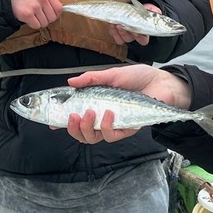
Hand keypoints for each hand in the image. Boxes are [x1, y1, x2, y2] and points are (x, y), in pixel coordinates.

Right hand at [11, 0, 61, 28]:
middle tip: (38, 16)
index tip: (49, 15)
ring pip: (44, 23)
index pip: (59, 8)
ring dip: (38, 22)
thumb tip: (59, 12)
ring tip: (32, 15)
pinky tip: (28, 18)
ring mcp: (34, 6)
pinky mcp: (27, 14)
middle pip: (52, 18)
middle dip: (46, 20)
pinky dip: (32, 25)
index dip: (55, 14)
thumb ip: (49, 1)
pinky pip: (36, 26)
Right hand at [64, 65, 191, 143]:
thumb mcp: (112, 74)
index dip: (62, 121)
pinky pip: (112, 135)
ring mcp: (114, 125)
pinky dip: (106, 126)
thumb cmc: (138, 78)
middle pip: (81, 133)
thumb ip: (92, 79)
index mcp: (96, 104)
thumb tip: (70, 82)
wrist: (161, 82)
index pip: (76, 116)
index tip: (51, 122)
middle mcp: (103, 117)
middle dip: (72, 128)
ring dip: (85, 128)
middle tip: (71, 116)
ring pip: (93, 138)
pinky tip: (107, 114)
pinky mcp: (127, 129)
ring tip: (87, 114)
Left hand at [109, 3, 161, 45]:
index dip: (139, 38)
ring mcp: (126, 34)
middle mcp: (134, 36)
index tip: (136, 32)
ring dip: (117, 32)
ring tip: (116, 24)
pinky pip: (114, 34)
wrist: (138, 9)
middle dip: (124, 33)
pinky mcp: (118, 32)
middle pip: (129, 39)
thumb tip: (148, 10)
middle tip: (121, 25)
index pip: (143, 40)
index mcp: (144, 33)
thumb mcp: (148, 11)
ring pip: (121, 39)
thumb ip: (149, 12)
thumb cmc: (144, 11)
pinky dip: (112, 29)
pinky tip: (112, 23)